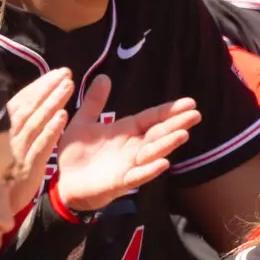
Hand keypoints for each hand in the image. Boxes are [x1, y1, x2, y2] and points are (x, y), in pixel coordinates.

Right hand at [6, 68, 72, 213]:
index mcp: (11, 126)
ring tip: (67, 87)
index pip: (22, 99)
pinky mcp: (29, 166)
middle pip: (28, 107)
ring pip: (34, 122)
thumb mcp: (24, 136)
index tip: (59, 72)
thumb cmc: (22, 161)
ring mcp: (19, 150)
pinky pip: (40, 145)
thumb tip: (47, 89)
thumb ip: (32, 115)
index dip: (40, 85)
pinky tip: (64, 116)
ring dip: (51, 103)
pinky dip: (51, 129)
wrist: (13, 196)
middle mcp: (13, 135)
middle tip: (66, 74)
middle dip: (47, 89)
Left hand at [54, 76, 201, 212]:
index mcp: (126, 131)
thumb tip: (104, 77)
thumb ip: (95, 102)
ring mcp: (128, 165)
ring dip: (168, 144)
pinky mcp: (120, 182)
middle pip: (159, 134)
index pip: (152, 118)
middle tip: (196, 115)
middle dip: (177, 124)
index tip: (190, 102)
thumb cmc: (76, 153)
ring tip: (183, 134)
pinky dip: (150, 170)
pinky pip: (138, 176)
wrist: (63, 182)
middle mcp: (132, 147)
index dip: (169, 111)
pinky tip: (163, 163)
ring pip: (152, 153)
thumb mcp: (84, 122)